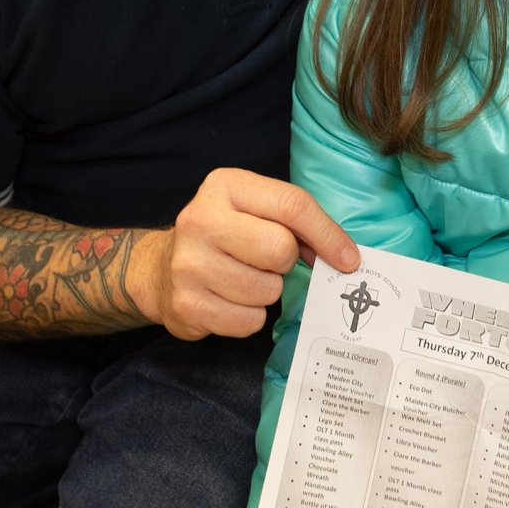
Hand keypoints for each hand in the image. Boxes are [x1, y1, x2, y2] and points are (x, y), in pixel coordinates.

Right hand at [130, 168, 358, 339]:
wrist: (160, 269)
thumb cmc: (225, 236)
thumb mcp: (254, 210)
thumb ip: (297, 223)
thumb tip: (345, 258)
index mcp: (225, 186)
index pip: (292, 205)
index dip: (327, 235)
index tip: (348, 259)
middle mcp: (201, 220)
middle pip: (280, 249)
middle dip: (285, 263)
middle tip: (268, 263)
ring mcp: (189, 264)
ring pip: (266, 291)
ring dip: (267, 292)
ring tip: (245, 279)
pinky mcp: (186, 305)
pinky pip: (248, 321)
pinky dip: (249, 317)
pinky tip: (230, 300)